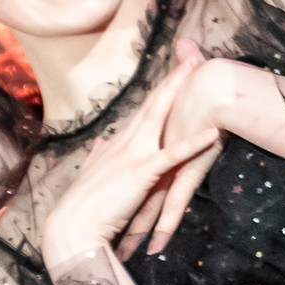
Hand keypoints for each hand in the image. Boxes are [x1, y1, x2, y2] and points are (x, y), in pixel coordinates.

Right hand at [41, 49, 219, 267]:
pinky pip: (172, 155)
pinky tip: (212, 132)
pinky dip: (192, 142)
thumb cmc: (84, 206)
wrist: (73, 227)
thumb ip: (99, 157)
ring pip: (160, 117)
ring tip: (197, 72)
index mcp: (117, 144)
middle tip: (191, 57)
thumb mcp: (92, 175)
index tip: (173, 71)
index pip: (143, 111)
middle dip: (172, 80)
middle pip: (153, 104)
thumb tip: (102, 142)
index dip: (160, 91)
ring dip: (179, 93)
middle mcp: (126, 142)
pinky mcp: (142, 174)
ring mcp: (134, 155)